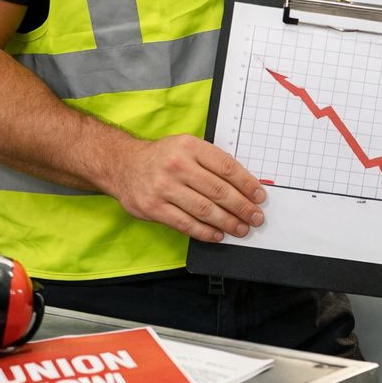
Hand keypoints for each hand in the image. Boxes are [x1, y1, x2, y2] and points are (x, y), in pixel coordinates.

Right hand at [103, 134, 266, 242]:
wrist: (122, 164)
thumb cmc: (162, 157)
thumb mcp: (186, 147)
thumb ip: (210, 161)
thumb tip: (243, 185)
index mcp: (190, 146)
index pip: (226, 167)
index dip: (247, 184)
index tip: (259, 196)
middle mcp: (177, 165)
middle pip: (218, 190)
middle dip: (242, 207)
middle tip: (255, 217)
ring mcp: (163, 188)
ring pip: (204, 210)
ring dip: (227, 222)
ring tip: (241, 228)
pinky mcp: (153, 208)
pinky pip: (185, 224)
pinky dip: (205, 232)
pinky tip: (217, 235)